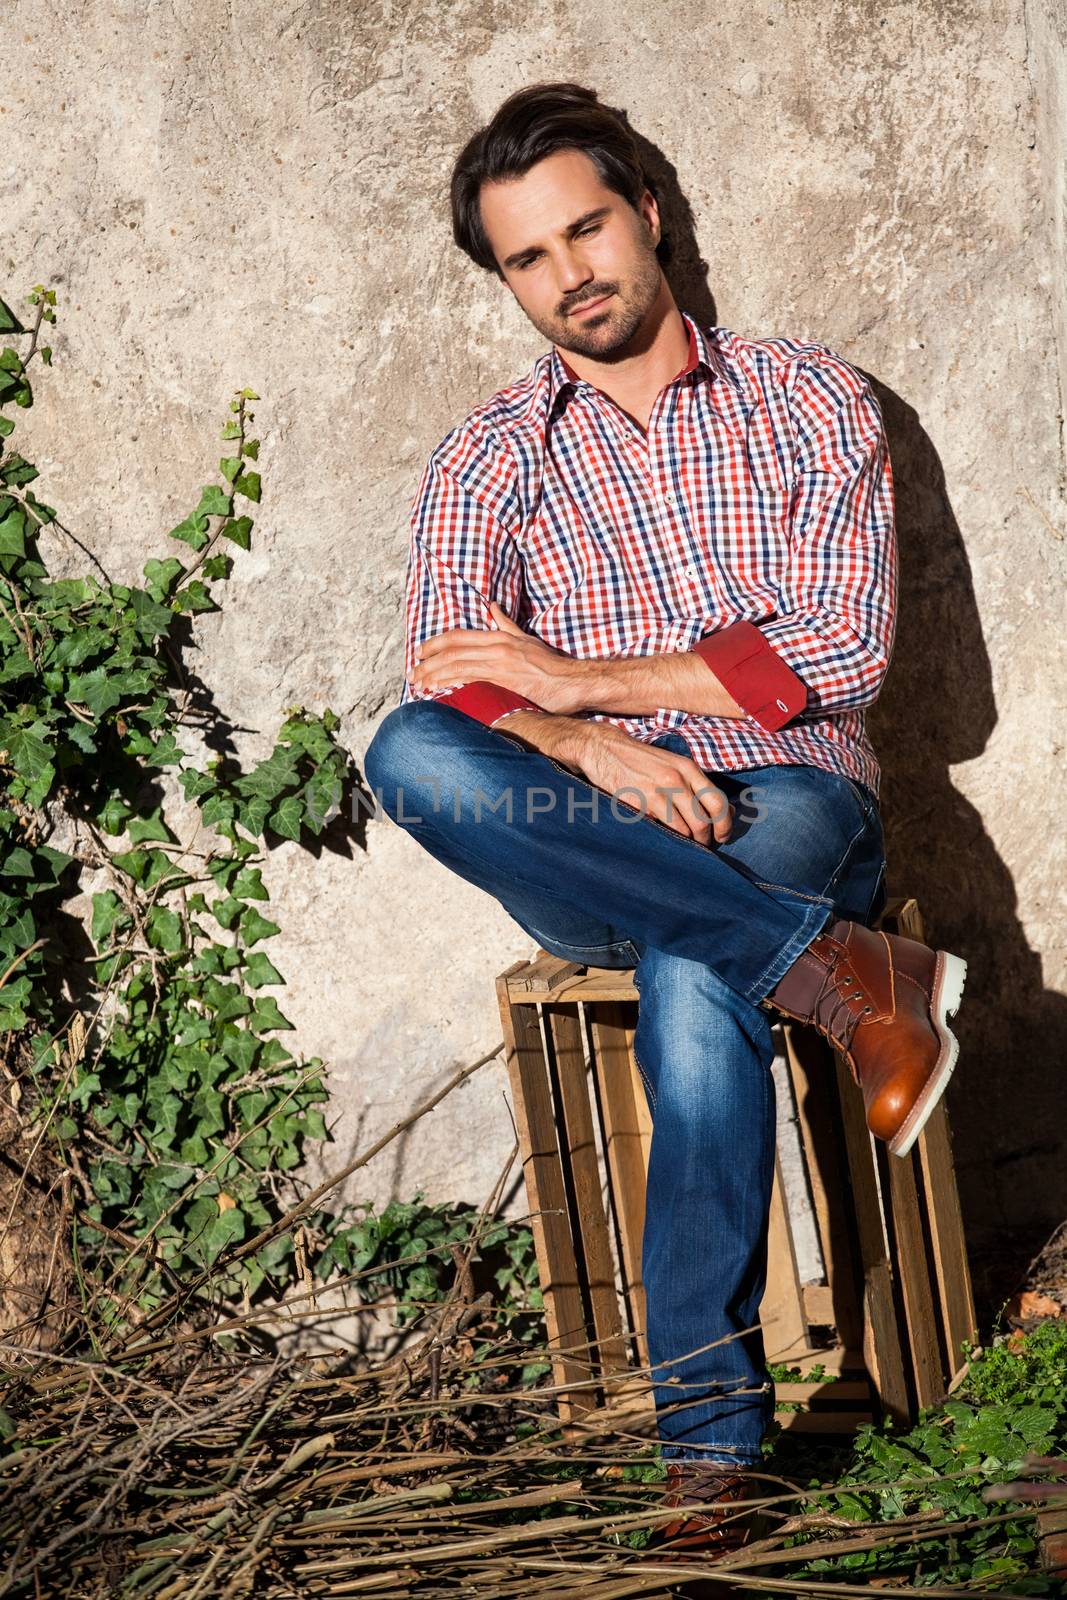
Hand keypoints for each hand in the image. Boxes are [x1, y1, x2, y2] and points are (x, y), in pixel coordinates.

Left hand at [410, 602, 588, 712]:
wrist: (574, 682)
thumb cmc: (553, 665)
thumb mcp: (527, 639)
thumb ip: (507, 624)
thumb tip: (493, 607)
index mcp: (500, 636)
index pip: (459, 636)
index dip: (437, 643)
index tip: (422, 652)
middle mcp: (497, 645)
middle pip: (453, 649)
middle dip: (429, 661)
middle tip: (413, 672)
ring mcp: (500, 661)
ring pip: (457, 664)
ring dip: (434, 673)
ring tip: (419, 683)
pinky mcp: (504, 678)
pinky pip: (470, 678)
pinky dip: (451, 683)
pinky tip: (438, 689)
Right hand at [503, 714, 733, 843]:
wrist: (602, 748)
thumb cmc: (638, 759)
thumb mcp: (671, 763)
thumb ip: (692, 784)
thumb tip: (717, 811)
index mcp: (687, 768)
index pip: (718, 802)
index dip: (724, 825)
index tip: (722, 836)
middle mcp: (675, 779)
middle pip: (702, 822)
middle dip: (704, 840)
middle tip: (700, 847)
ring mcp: (656, 791)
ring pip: (682, 830)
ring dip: (684, 843)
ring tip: (680, 845)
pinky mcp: (637, 803)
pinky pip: (659, 829)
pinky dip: (663, 838)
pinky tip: (659, 836)